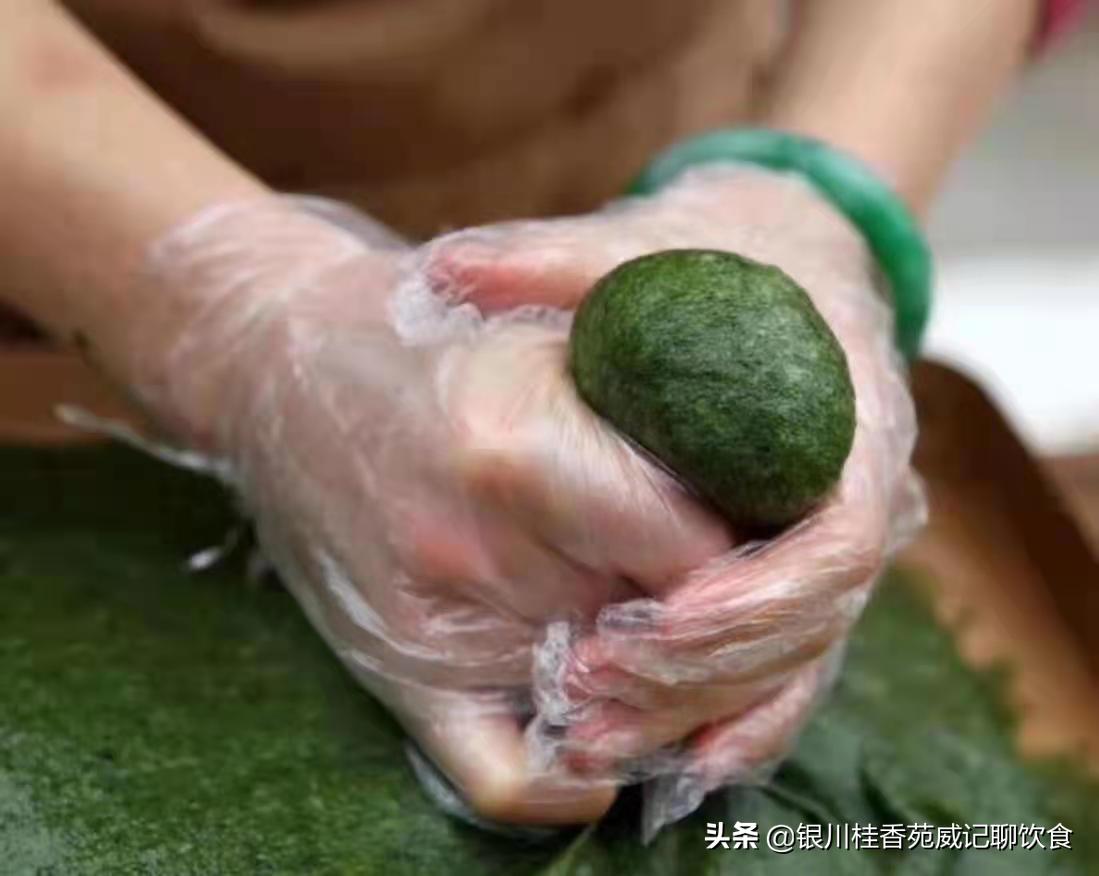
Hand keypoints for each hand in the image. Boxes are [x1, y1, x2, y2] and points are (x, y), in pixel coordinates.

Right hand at [128, 197, 728, 824]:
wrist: (279, 364)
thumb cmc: (424, 334)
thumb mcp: (546, 321)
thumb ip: (650, 397)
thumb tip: (756, 481)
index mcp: (520, 450)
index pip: (698, 551)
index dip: (748, 541)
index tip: (759, 524)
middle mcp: (475, 551)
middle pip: (662, 634)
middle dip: (714, 615)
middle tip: (729, 584)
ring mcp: (433, 626)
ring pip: (610, 710)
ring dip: (663, 684)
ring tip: (675, 632)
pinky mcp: (398, 674)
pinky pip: (501, 776)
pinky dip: (567, 781)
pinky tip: (604, 747)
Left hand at [425, 166, 925, 827]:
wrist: (786, 266)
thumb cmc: (722, 259)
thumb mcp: (645, 251)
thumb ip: (551, 261)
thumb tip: (439, 270)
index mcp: (850, 421)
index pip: (835, 540)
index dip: (750, 597)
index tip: (642, 621)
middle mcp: (856, 496)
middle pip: (811, 622)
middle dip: (703, 671)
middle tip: (591, 688)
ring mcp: (828, 539)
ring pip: (793, 660)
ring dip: (700, 708)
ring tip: (595, 736)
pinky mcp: (793, 566)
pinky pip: (782, 662)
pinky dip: (732, 718)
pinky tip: (667, 760)